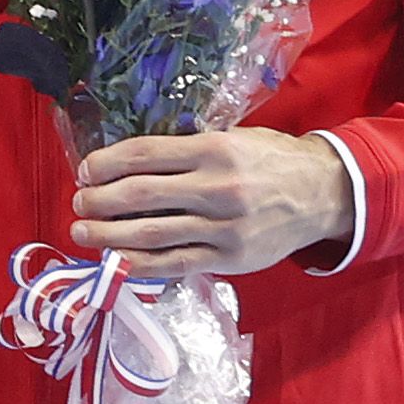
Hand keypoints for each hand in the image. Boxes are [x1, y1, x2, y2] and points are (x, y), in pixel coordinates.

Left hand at [69, 131, 352, 274]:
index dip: (106, 163)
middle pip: (139, 195)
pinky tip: (116, 261)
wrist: (325, 193)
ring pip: (150, 234)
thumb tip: (130, 161)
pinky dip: (139, 264)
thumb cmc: (271, 161)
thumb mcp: (234, 139)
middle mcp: (216, 187)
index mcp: (214, 149)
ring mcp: (223, 227)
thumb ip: (188, 149)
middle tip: (78, 202)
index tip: (85, 171)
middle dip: (98, 200)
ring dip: (107, 235)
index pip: (144, 154)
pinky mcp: (229, 258)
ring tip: (83, 234)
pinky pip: (175, 264)